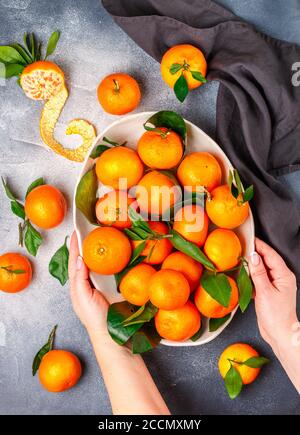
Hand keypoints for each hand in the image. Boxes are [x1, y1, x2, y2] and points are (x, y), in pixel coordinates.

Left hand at [68, 231, 109, 338]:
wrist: (110, 333)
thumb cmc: (95, 318)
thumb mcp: (83, 298)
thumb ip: (80, 279)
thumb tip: (79, 259)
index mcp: (77, 286)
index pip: (74, 262)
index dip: (75, 247)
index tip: (76, 232)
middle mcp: (86, 283)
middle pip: (83, 260)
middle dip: (83, 245)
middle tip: (86, 230)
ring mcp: (97, 285)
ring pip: (93, 265)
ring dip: (93, 251)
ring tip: (96, 238)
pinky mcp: (108, 287)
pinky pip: (105, 270)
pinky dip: (104, 260)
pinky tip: (108, 254)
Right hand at [248, 238, 297, 352]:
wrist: (279, 334)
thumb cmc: (276, 316)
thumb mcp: (265, 292)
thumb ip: (258, 273)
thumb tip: (253, 256)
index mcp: (284, 275)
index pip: (271, 255)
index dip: (260, 246)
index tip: (249, 239)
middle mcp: (281, 278)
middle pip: (267, 260)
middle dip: (254, 253)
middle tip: (241, 247)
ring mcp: (275, 284)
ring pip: (262, 269)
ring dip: (252, 265)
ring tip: (239, 259)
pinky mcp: (269, 291)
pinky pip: (259, 278)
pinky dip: (251, 275)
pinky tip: (243, 275)